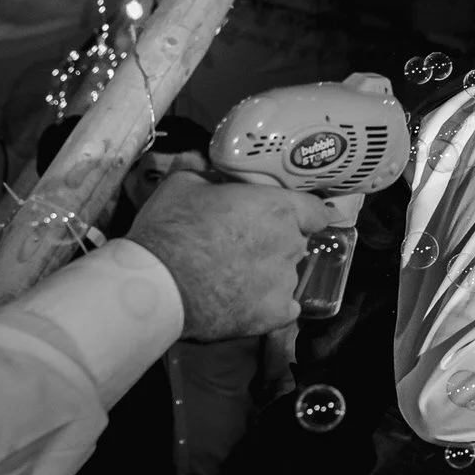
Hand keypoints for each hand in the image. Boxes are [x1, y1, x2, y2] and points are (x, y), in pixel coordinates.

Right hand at [126, 173, 328, 340]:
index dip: (305, 214)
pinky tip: (246, 302)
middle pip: (297, 241)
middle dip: (277, 242)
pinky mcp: (274, 315)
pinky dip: (269, 306)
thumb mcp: (182, 185)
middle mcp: (289, 245)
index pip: (315, 210)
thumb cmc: (171, 229)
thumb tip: (199, 159)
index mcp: (277, 208)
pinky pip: (284, 308)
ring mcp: (285, 283)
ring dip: (270, 274)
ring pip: (287, 275)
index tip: (295, 218)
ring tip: (235, 277)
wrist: (158, 286)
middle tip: (244, 245)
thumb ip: (202, 169)